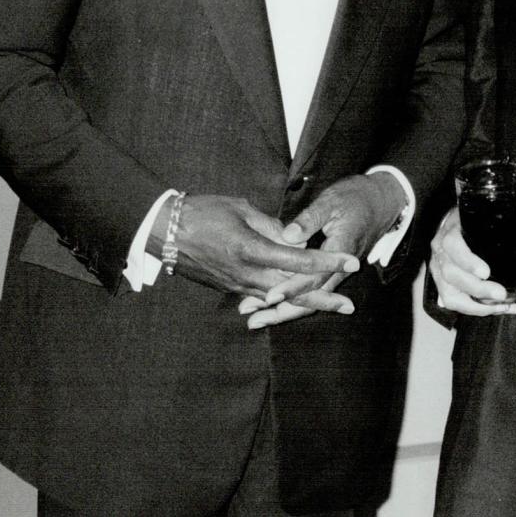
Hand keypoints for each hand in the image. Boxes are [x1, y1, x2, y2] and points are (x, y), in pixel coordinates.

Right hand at [155, 194, 358, 299]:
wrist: (165, 233)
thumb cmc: (203, 212)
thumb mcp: (241, 209)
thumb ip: (271, 225)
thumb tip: (293, 236)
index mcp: (252, 250)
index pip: (298, 260)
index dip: (327, 261)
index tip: (351, 261)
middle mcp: (247, 274)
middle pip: (293, 291)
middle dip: (323, 298)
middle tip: (349, 305)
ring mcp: (238, 285)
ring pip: (279, 299)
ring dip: (306, 304)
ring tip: (332, 307)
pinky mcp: (231, 289)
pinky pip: (262, 297)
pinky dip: (282, 302)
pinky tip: (298, 305)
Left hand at [238, 174, 406, 328]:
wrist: (381, 202)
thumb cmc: (355, 198)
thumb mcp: (332, 202)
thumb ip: (310, 219)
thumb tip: (288, 236)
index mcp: (341, 250)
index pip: (315, 276)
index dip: (292, 287)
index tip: (270, 296)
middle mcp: (340, 268)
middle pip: (312, 299)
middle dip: (283, 311)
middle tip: (254, 320)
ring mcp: (337, 272)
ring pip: (312, 300)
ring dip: (284, 311)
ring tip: (255, 319)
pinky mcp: (331, 272)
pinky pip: (312, 292)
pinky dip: (292, 301)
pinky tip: (269, 303)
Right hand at [428, 207, 515, 315]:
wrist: (456, 226)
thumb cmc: (477, 225)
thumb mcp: (495, 223)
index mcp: (451, 231)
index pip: (452, 245)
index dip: (468, 261)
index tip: (486, 273)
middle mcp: (440, 252)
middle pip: (452, 274)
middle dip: (478, 289)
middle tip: (501, 295)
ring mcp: (438, 270)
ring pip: (449, 294)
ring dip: (477, 305)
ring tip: (503, 306)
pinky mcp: (441, 285)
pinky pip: (453, 303)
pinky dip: (474, 309)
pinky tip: (494, 309)